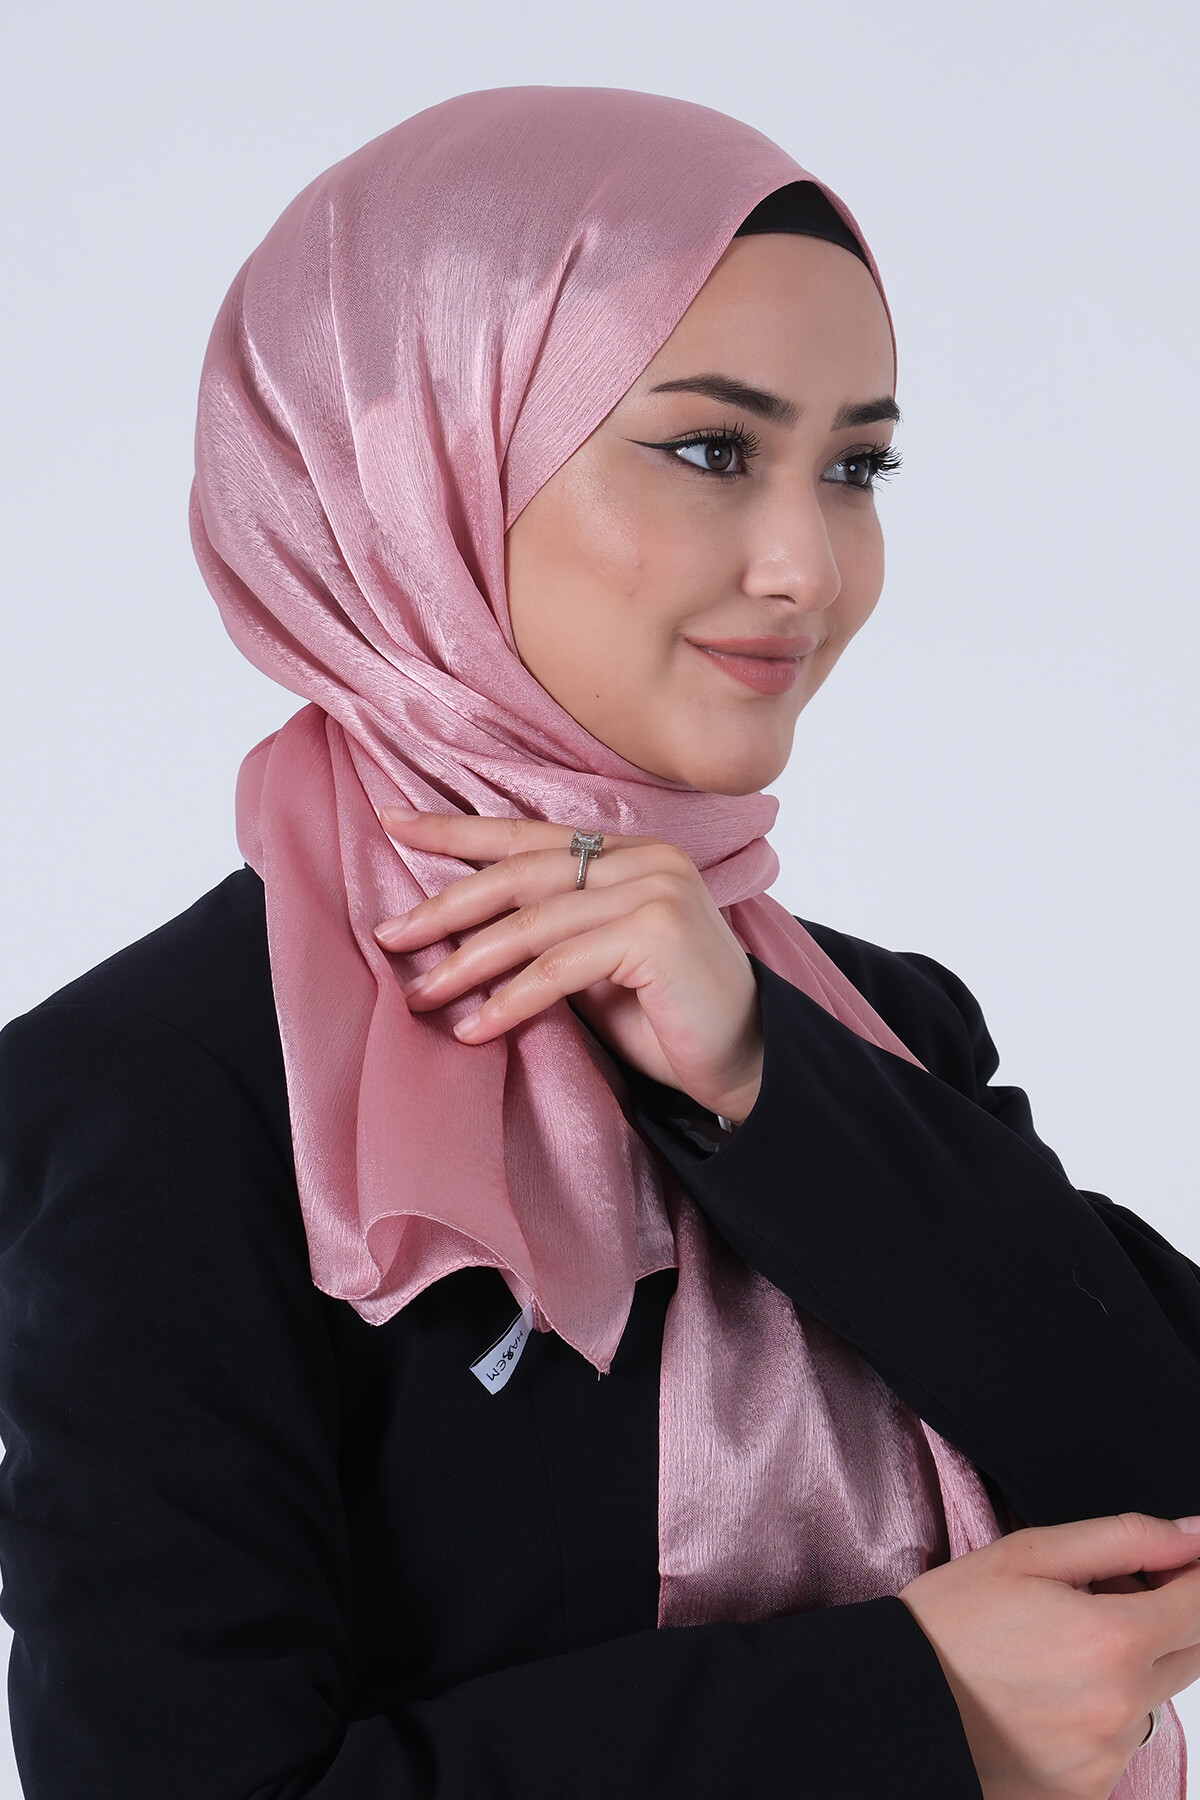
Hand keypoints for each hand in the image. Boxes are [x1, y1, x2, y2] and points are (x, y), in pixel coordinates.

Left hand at [373, 810, 762, 1122]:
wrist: (747, 1062)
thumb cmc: (667, 1017)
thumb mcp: (596, 962)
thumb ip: (549, 932)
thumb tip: (457, 932)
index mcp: (631, 851)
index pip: (528, 836)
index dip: (457, 831)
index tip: (394, 824)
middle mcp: (645, 857)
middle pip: (520, 872)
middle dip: (446, 906)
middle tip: (389, 936)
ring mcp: (654, 890)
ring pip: (533, 922)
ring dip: (467, 963)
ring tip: (421, 995)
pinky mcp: (656, 934)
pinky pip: (559, 968)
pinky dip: (510, 1002)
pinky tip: (474, 1029)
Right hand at [898, 1512, 1199, 1799]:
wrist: (897, 1703)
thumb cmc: (950, 1623)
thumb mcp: (1027, 1554)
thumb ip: (1122, 1539)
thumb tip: (1191, 1536)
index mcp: (1112, 1639)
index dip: (1194, 1574)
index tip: (1178, 1560)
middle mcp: (1121, 1706)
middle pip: (1190, 1652)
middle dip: (1164, 1615)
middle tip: (1104, 1591)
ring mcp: (1108, 1756)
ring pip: (1153, 1695)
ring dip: (1130, 1664)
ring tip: (1059, 1645)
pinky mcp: (1089, 1790)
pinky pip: (1120, 1740)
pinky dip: (1099, 1710)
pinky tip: (1048, 1691)